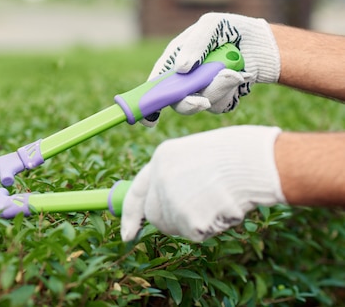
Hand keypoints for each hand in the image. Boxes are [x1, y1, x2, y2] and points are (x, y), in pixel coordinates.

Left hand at [121, 125, 285, 241]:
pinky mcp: (190, 219)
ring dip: (198, 222)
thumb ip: (178, 174)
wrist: (261, 160)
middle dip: (173, 220)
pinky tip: (228, 206)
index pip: (137, 192)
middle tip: (202, 210)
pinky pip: (200, 233)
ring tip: (221, 198)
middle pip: (156, 217)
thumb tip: (172, 199)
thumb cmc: (240, 153)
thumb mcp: (197, 153)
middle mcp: (161, 179)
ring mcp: (173, 199)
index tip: (126, 234)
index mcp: (162, 157)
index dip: (130, 216)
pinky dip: (215, 226)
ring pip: (179, 227)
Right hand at [141, 13, 279, 126]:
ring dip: (218, 89)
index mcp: (175, 60)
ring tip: (234, 72)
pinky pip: (219, 105)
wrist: (262, 43)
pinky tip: (239, 76)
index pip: (156, 82)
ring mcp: (201, 89)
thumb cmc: (232, 29)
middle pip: (175, 100)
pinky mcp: (219, 98)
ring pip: (200, 103)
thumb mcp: (212, 26)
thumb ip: (195, 44)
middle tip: (202, 102)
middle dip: (188, 103)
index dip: (149, 100)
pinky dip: (230, 92)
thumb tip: (181, 70)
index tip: (149, 118)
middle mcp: (184, 78)